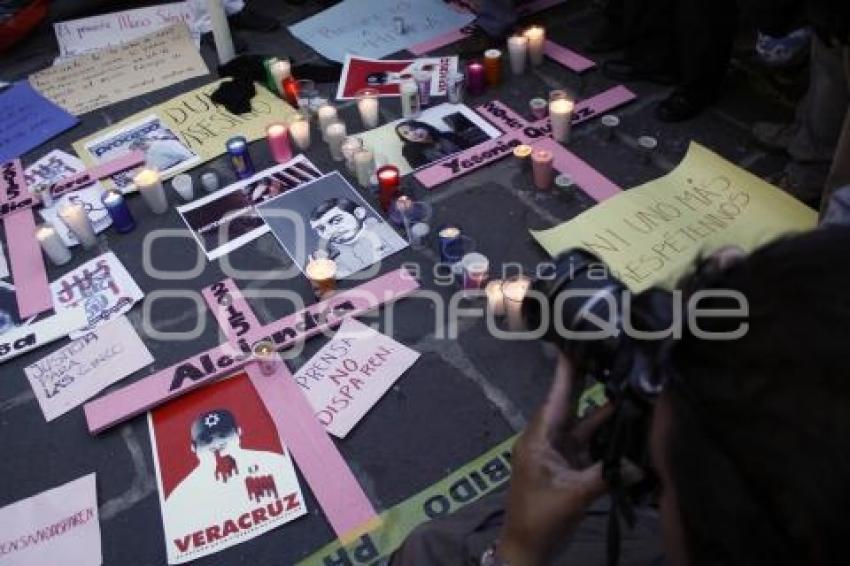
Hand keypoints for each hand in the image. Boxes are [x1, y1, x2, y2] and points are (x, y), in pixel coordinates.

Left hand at [497, 352, 611, 565]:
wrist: (528, 550)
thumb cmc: (541, 519)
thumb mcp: (573, 496)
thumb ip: (606, 476)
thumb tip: (639, 462)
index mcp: (539, 439)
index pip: (555, 398)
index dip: (566, 372)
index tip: (574, 342)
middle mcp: (548, 439)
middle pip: (571, 404)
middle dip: (588, 381)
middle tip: (607, 351)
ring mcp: (560, 453)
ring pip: (585, 424)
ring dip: (605, 410)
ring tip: (629, 385)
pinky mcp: (570, 466)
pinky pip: (590, 443)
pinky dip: (607, 434)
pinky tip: (628, 422)